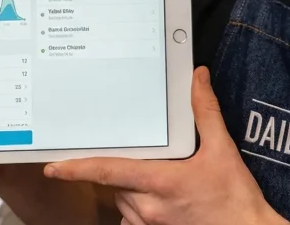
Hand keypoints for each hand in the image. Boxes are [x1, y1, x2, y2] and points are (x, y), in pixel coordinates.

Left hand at [44, 68, 285, 224]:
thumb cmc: (236, 198)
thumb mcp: (223, 150)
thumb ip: (206, 112)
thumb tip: (198, 78)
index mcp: (159, 182)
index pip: (108, 172)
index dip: (77, 168)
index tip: (53, 167)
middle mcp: (148, 207)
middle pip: (116, 184)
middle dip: (124, 170)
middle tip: (146, 161)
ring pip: (123, 203)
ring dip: (130, 190)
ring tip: (162, 183)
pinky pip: (133, 220)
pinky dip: (138, 209)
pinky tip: (160, 202)